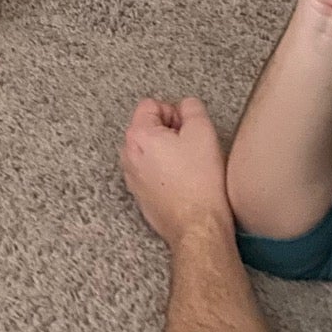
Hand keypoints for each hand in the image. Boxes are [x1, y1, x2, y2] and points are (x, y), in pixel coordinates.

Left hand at [121, 98, 230, 248]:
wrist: (198, 226)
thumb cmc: (200, 183)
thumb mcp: (203, 131)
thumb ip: (191, 107)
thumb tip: (186, 107)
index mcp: (138, 135)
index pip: (151, 105)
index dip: (174, 112)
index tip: (187, 129)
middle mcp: (128, 155)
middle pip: (148, 127)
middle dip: (169, 132)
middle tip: (190, 147)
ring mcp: (132, 177)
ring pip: (149, 150)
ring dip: (166, 151)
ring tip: (187, 166)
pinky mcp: (140, 195)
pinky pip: (150, 171)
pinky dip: (163, 171)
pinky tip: (182, 182)